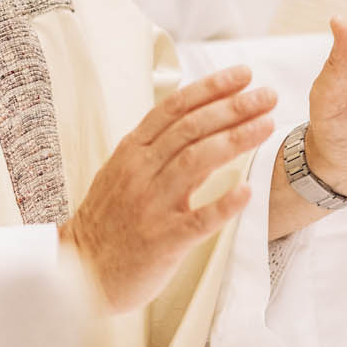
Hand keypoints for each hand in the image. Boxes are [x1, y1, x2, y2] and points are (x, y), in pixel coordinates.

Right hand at [61, 67, 276, 312]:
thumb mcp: (122, 172)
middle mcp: (140, 171)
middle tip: (267, 96)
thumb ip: (156, 147)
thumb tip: (198, 119)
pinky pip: (198, 219)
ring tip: (267, 126)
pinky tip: (249, 191)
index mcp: (131, 151)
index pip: (174, 108)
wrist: (79, 271)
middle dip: (233, 107)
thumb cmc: (107, 221)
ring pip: (196, 161)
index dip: (211, 88)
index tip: (243, 75)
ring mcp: (152, 205)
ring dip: (235, 139)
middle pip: (191, 128)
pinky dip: (224, 203)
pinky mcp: (163, 240)